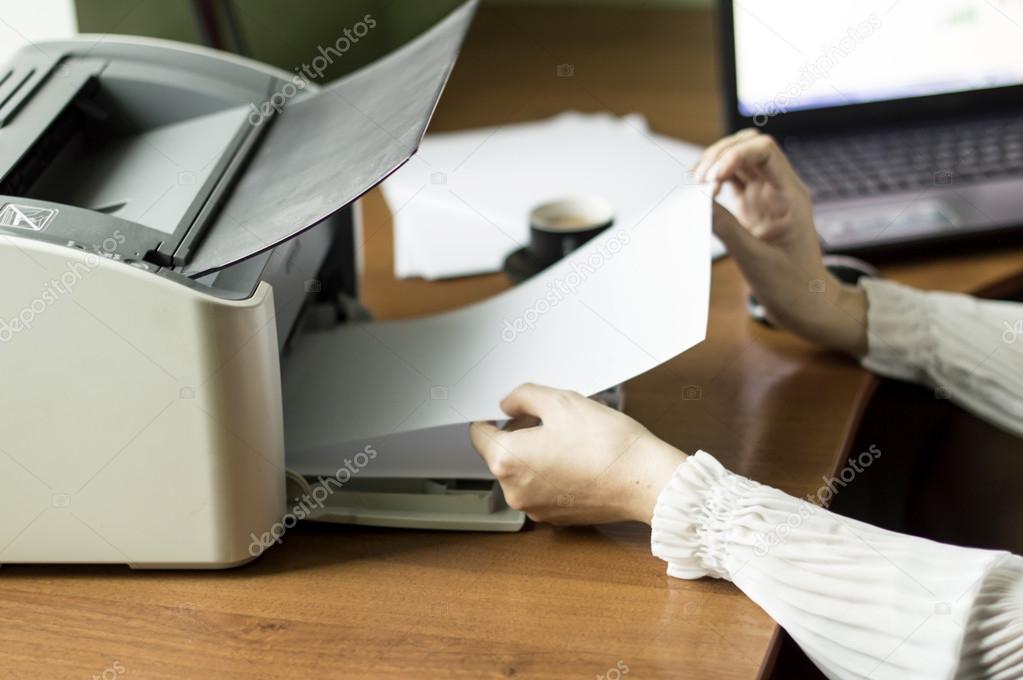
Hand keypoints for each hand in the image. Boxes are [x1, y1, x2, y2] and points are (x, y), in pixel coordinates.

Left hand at [469, 384, 686, 524]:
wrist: (644, 480)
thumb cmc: (606, 443)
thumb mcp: (560, 401)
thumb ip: (523, 396)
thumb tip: (507, 404)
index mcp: (507, 461)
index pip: (477, 434)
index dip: (492, 416)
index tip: (509, 409)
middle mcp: (514, 491)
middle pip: (501, 452)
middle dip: (521, 432)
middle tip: (553, 416)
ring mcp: (534, 508)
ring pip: (523, 470)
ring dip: (538, 451)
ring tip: (572, 435)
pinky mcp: (554, 517)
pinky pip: (542, 487)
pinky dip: (552, 471)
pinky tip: (580, 457)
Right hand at [695, 129, 867, 356]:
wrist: (804, 303)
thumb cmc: (790, 285)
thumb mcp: (754, 258)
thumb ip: (726, 227)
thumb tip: (697, 201)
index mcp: (789, 196)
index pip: (764, 150)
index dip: (734, 154)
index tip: (711, 178)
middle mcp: (778, 189)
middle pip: (748, 147)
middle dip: (719, 154)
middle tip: (697, 180)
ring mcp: (765, 196)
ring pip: (737, 160)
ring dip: (713, 164)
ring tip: (694, 185)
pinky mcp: (751, 207)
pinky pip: (731, 181)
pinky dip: (712, 181)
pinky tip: (700, 193)